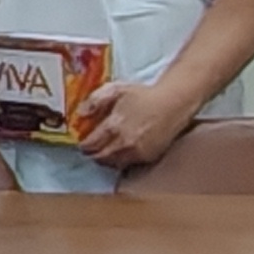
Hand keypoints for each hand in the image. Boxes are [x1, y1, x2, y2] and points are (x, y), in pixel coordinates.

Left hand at [73, 78, 193, 167]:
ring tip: (104, 150)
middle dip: (93, 154)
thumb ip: (94, 100)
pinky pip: (128, 164)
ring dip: (106, 159)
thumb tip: (80, 113)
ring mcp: (138, 153)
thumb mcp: (115, 89)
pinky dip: (121, 159)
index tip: (82, 142)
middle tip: (91, 148)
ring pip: (114, 164)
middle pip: (100, 158)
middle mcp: (125, 143)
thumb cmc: (143, 95)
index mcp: (114, 126)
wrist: (173, 103)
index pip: (91, 145)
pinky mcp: (149, 157)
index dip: (83, 145)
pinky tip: (121, 150)